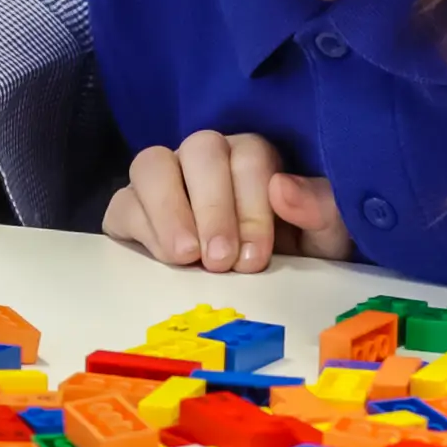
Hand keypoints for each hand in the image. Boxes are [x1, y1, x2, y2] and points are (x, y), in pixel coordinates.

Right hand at [103, 132, 354, 273]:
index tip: (255, 255)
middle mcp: (206, 160)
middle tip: (220, 261)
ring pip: (151, 163)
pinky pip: (122, 203)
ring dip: (168, 209)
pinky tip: (165, 260)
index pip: (248, 155)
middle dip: (212, 206)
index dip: (251, 204)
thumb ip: (320, 210)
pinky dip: (141, 227)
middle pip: (200, 148)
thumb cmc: (294, 257)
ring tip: (186, 257)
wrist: (260, 298)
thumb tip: (283, 188)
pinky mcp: (132, 210)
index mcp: (254, 158)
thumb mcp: (324, 241)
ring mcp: (165, 181)